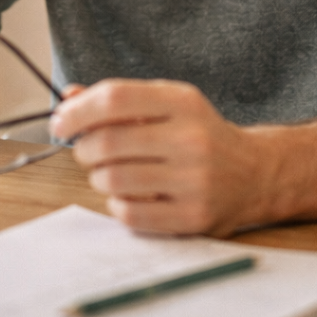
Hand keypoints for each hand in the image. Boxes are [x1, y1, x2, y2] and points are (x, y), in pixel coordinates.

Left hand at [51, 81, 316, 236]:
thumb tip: (68, 99)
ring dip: (99, 177)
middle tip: (87, 150)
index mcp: (182, 102)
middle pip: (107, 143)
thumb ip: (118, 100)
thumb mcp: (166, 104)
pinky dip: (118, 205)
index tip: (60, 121)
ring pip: (112, 181)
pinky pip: (128, 215)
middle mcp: (191, 139)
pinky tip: (132, 194)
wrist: (255, 173)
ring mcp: (194, 181)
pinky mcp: (193, 218)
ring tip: (113, 172)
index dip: (78, 111)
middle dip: (84, 149)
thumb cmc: (198, 134)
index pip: (115, 98)